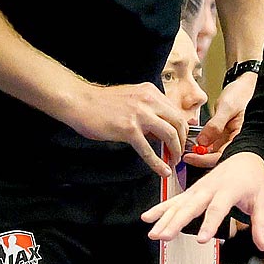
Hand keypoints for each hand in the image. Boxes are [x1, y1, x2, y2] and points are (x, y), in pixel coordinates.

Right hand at [67, 81, 185, 176]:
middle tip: (179, 152)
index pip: (175, 111)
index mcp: (150, 93)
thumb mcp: (130, 99)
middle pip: (178, 122)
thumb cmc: (100, 103)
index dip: (182, 128)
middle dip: (182, 140)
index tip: (181, 140)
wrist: (80, 102)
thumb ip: (147, 111)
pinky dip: (158, 162)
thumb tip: (158, 133)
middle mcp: (149, 101)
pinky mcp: (129, 129)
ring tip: (173, 161)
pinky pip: (148, 150)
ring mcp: (140, 115)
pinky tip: (162, 171)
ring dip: (175, 150)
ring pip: (169, 134)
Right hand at [143, 152, 263, 247]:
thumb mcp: (263, 200)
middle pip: (191, 207)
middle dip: (176, 222)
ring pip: (179, 204)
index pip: (217, 209)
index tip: (200, 240)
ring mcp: (198, 189)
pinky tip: (147, 218)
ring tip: (153, 233)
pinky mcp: (191, 191)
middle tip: (164, 236)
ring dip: (164, 218)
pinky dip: (160, 209)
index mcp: (229, 189)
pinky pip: (174, 201)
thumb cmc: (253, 180)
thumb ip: (261, 223)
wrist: (245, 158)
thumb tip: (261, 245)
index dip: (209, 224)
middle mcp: (210, 188)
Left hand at [192, 71, 258, 160]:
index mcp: (243, 138)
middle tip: (187, 156)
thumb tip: (203, 142)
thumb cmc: (242, 94)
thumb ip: (215, 125)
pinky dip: (205, 145)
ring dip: (202, 153)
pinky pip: (215, 144)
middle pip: (219, 158)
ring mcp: (231, 139)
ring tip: (189, 150)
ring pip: (215, 152)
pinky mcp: (226, 135)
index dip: (205, 160)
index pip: (223, 156)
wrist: (245, 85)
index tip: (190, 158)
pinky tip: (196, 143)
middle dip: (202, 159)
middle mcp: (238, 141)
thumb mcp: (227, 107)